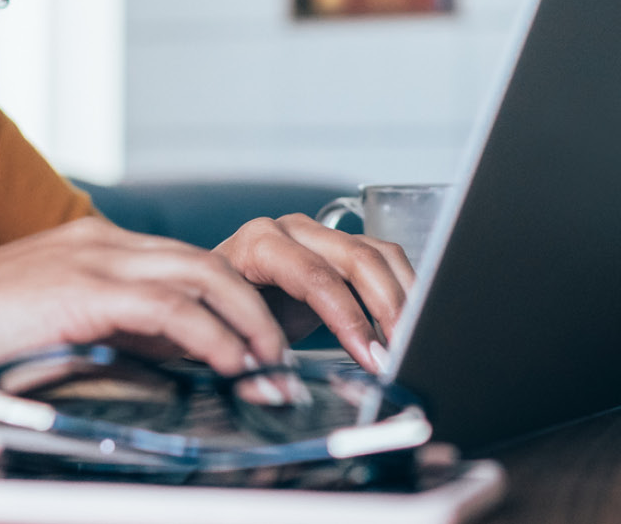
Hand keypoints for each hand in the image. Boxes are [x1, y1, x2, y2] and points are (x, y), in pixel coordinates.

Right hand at [0, 216, 289, 398]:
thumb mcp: (43, 320)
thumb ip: (96, 325)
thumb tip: (148, 358)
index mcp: (91, 244)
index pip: (185, 262)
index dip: (232, 301)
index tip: (261, 343)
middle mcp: (100, 241)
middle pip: (210, 264)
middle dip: (258, 312)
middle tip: (285, 359)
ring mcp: (93, 260)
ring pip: (205, 279)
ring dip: (251, 328)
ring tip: (274, 370)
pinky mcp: (84, 292)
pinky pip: (174, 311)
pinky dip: (214, 338)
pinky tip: (233, 365)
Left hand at [213, 214, 415, 373]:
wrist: (211, 297)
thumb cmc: (216, 314)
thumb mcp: (226, 333)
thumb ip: (256, 354)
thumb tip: (282, 389)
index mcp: (258, 244)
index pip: (315, 276)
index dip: (348, 318)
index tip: (369, 357)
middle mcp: (292, 231)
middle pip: (357, 259)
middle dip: (386, 310)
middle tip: (400, 352)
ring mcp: (320, 235)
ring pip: (379, 255)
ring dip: (403, 299)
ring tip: (410, 341)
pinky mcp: (340, 248)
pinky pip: (384, 260)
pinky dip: (403, 291)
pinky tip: (407, 324)